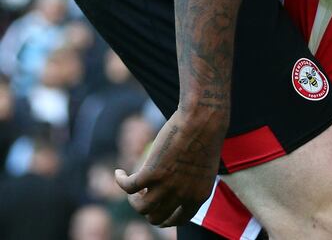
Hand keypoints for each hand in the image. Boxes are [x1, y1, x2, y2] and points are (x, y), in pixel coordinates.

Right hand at [114, 105, 228, 226]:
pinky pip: (129, 186)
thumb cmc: (206, 135)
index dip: (166, 216)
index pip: (178, 219)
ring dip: (134, 200)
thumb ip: (192, 181)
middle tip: (145, 194)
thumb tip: (176, 188)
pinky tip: (119, 172)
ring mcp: (166, 186)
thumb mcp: (204, 165)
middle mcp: (182, 195)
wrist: (203, 118)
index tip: (159, 206)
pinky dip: (121, 180)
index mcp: (198, 195)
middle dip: (149, 209)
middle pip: (157, 217)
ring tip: (133, 185)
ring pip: (141, 207)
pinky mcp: (152, 172)